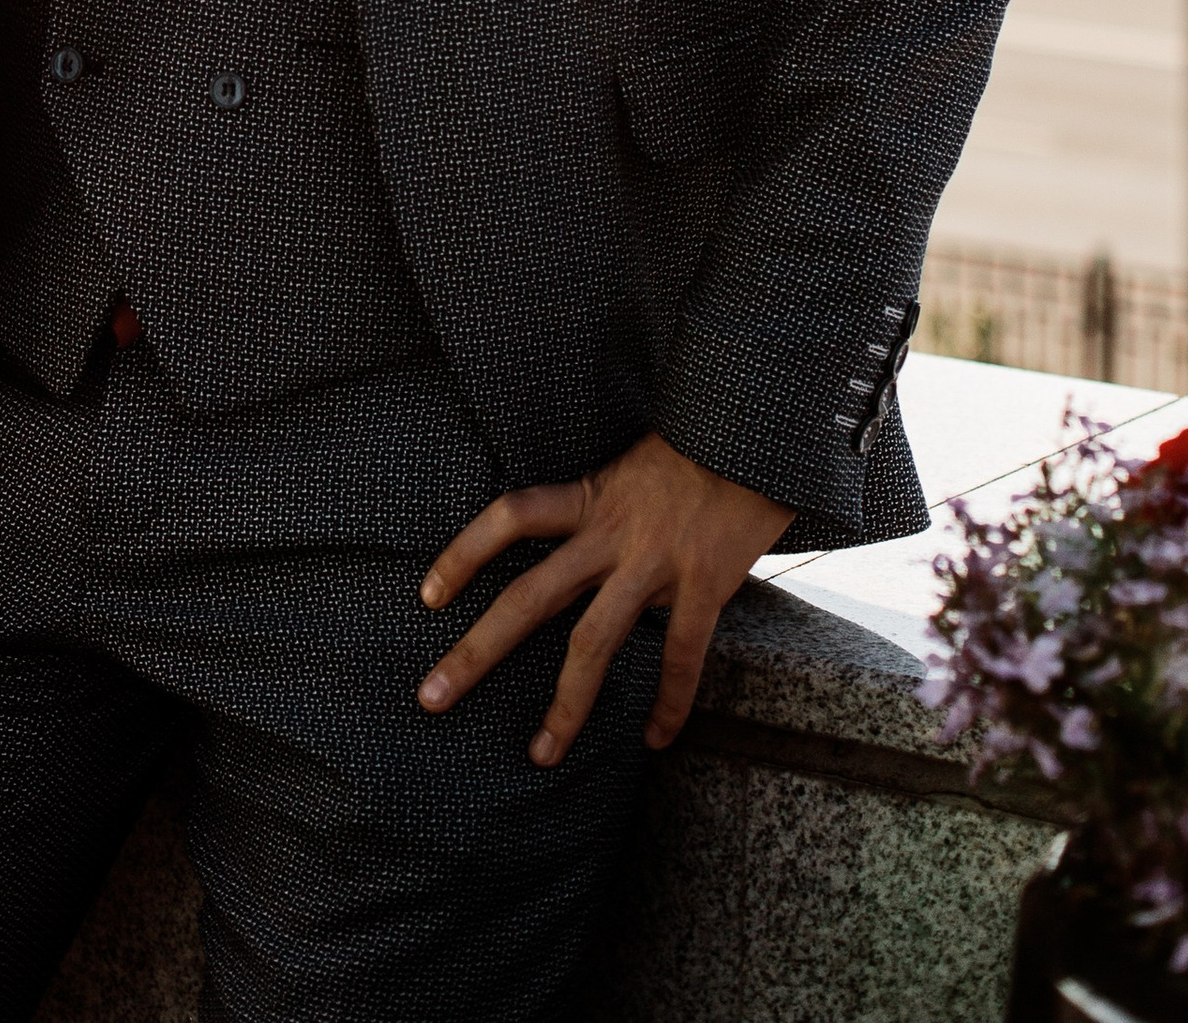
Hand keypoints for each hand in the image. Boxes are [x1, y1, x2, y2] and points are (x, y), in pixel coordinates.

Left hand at [418, 430, 791, 762]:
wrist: (759, 433)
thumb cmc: (695, 446)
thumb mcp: (630, 464)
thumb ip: (602, 504)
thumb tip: (577, 545)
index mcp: (590, 497)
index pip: (509, 517)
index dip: (464, 553)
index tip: (427, 595)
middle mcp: (612, 533)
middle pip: (530, 598)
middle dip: (477, 652)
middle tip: (431, 697)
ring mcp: (656, 563)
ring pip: (593, 643)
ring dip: (565, 706)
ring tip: (540, 755)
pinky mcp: (705, 585)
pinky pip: (680, 657)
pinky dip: (669, 703)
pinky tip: (654, 738)